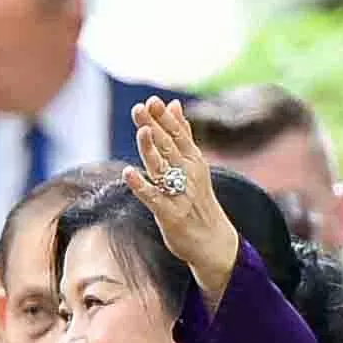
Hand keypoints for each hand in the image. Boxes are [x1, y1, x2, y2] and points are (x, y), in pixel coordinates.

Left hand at [122, 100, 238, 305]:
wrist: (214, 241)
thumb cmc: (198, 199)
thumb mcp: (194, 164)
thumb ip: (182, 134)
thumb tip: (173, 103)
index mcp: (193, 161)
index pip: (178, 135)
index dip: (165, 118)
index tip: (152, 101)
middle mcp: (188, 174)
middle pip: (168, 147)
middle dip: (154, 127)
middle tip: (140, 108)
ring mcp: (179, 194)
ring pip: (162, 169)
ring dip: (151, 150)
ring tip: (142, 132)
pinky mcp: (170, 214)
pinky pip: (153, 198)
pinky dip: (141, 185)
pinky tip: (128, 173)